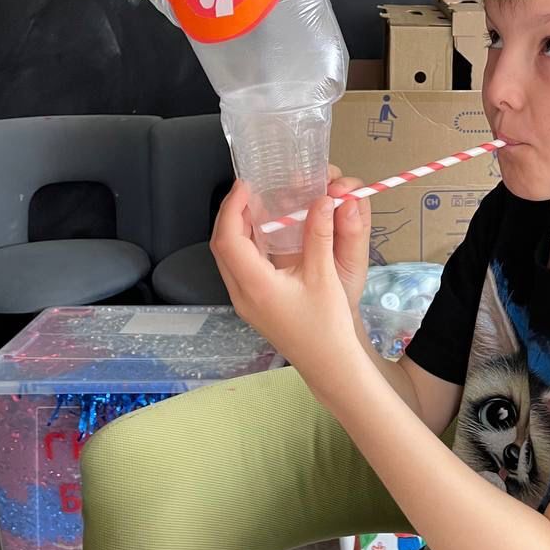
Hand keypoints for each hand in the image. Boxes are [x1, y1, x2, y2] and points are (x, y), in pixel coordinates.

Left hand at [210, 178, 365, 385]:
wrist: (328, 364)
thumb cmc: (327, 326)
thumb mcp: (324, 276)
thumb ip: (319, 234)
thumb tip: (321, 199)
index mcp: (256, 286)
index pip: (229, 239)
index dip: (233, 208)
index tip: (245, 185)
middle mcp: (242, 294)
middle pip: (221, 246)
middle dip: (231, 213)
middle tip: (249, 190)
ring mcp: (244, 302)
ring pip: (227, 257)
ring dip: (236, 228)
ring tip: (254, 205)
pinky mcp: (253, 305)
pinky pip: (238, 267)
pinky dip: (244, 244)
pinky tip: (263, 234)